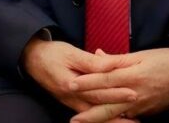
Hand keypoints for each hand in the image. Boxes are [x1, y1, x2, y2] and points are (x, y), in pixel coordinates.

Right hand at [20, 38, 138, 112]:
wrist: (31, 59)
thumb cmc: (52, 53)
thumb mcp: (71, 53)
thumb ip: (91, 62)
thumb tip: (110, 65)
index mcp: (71, 85)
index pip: (98, 91)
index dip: (117, 93)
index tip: (134, 93)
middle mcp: (71, 98)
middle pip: (98, 108)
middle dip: (119, 113)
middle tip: (137, 118)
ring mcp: (71, 103)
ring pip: (94, 116)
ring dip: (112, 120)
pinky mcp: (71, 103)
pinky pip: (89, 114)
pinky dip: (102, 118)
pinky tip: (114, 118)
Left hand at [68, 48, 168, 120]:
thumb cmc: (166, 60)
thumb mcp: (141, 55)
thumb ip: (117, 59)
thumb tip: (96, 55)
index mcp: (133, 76)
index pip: (104, 80)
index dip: (86, 83)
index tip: (70, 84)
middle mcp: (136, 94)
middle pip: (107, 107)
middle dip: (89, 114)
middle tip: (72, 119)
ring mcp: (142, 107)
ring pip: (116, 115)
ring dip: (99, 119)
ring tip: (83, 122)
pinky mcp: (147, 112)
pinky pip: (128, 117)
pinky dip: (115, 120)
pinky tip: (105, 121)